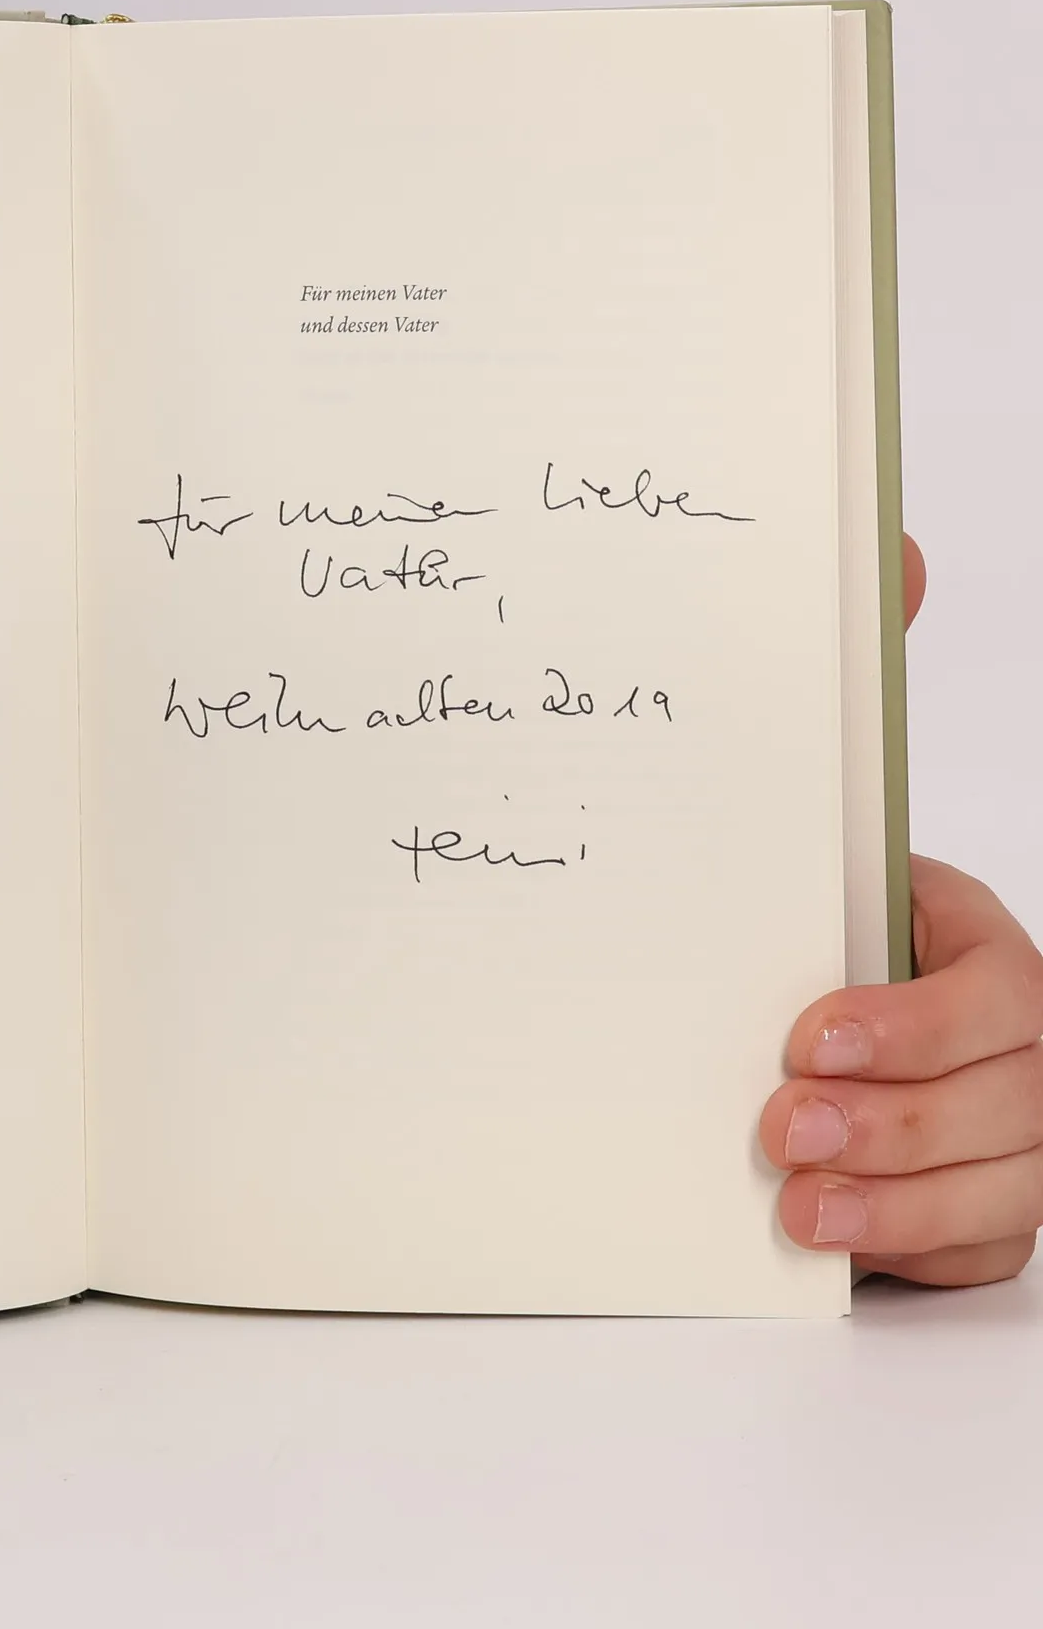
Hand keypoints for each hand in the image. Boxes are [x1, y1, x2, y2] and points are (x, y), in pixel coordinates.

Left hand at [761, 535, 1042, 1284]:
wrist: (803, 1012)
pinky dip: (908, 1251)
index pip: (1001, 992)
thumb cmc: (820, 912)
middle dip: (901, 1124)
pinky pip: (977, 1253)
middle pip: (1013, 1104)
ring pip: (1004, 1191)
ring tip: (794, 1201)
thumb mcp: (831, 820)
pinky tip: (829, 1250)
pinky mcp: (977, 1213)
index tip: (805, 1032)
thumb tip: (895, 543)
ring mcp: (1008, 1134)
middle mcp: (1016, 1045)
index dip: (916, 1019)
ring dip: (901, 1203)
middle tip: (779, 1124)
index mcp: (987, 949)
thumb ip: (860, 685)